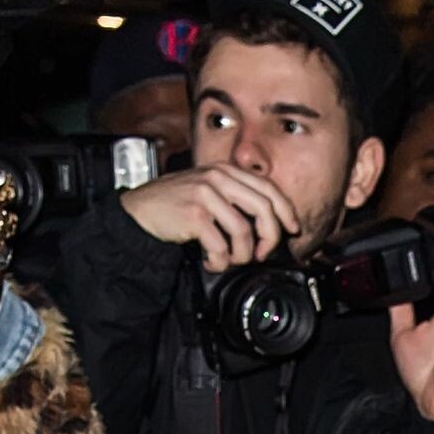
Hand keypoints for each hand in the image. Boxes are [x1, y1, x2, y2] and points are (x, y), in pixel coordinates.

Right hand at [121, 162, 300, 271]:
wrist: (140, 213)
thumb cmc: (178, 206)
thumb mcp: (210, 192)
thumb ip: (236, 199)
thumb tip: (270, 223)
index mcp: (226, 171)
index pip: (268, 187)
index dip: (286, 211)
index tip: (292, 229)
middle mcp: (218, 178)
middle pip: (264, 209)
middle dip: (270, 238)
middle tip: (261, 254)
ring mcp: (205, 194)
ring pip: (244, 231)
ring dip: (241, 255)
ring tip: (229, 260)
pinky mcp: (194, 214)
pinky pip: (221, 245)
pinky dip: (220, 261)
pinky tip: (211, 262)